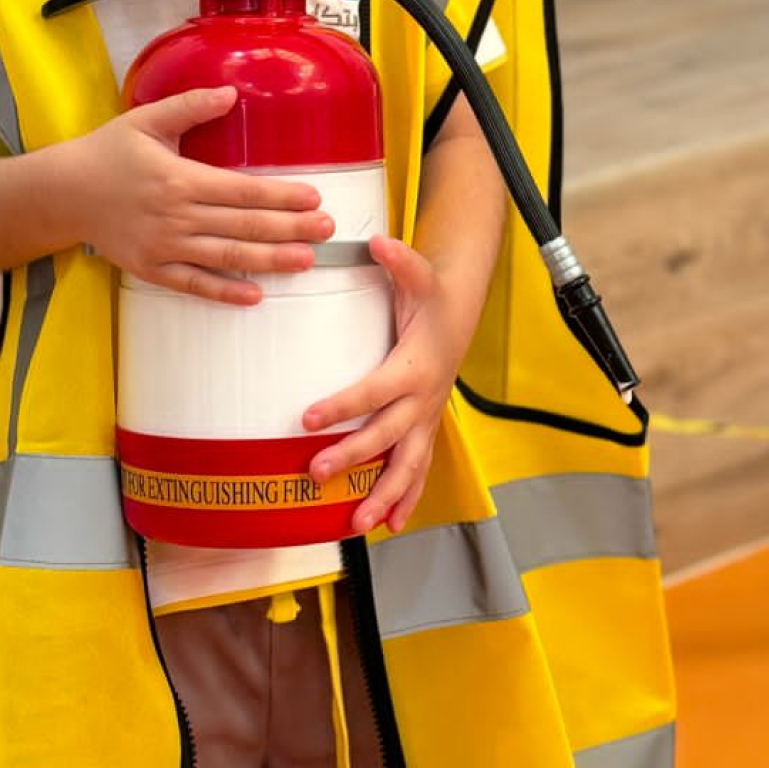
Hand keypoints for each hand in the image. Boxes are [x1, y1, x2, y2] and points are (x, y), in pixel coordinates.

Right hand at [64, 87, 331, 304]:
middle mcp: (175, 217)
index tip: (314, 197)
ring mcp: (163, 248)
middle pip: (243, 227)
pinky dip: (224, 293)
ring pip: (226, 259)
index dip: (281, 196)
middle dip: (289, 229)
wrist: (61, 194)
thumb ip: (191, 106)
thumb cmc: (107, 153)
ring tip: (306, 260)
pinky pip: (192, 285)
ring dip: (269, 261)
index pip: (242, 191)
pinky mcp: (150, 269)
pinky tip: (254, 295)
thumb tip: (231, 92)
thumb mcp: (146, 120)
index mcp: (179, 179)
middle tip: (327, 230)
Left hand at [303, 235, 464, 534]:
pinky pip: (418, 471)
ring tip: (356, 522)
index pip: (374, 391)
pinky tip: (386, 525)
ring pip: (407, 465)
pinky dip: (405, 499)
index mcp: (415, 366)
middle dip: (353, 457)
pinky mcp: (425, 430)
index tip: (308, 419)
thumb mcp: (419, 276)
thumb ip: (399, 260)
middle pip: (387, 436)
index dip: (342, 405)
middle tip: (316, 471)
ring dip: (383, 495)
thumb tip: (377, 242)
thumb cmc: (434, 299)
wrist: (460, 316)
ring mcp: (426, 420)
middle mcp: (422, 400)